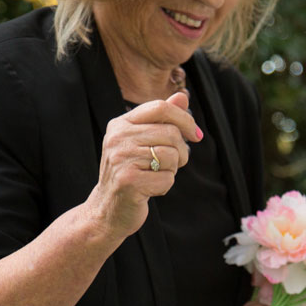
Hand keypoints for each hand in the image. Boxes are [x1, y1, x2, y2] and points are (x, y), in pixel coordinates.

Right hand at [85, 91, 200, 239]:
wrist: (108, 209)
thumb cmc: (131, 173)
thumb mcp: (143, 142)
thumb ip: (162, 120)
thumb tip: (183, 96)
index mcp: (121, 124)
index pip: (160, 107)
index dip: (185, 119)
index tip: (196, 135)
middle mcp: (118, 137)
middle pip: (171, 133)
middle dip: (181, 152)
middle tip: (173, 165)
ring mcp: (121, 158)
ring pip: (171, 156)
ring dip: (172, 170)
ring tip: (156, 176)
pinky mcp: (128, 181)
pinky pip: (167, 179)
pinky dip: (165, 186)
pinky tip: (150, 189)